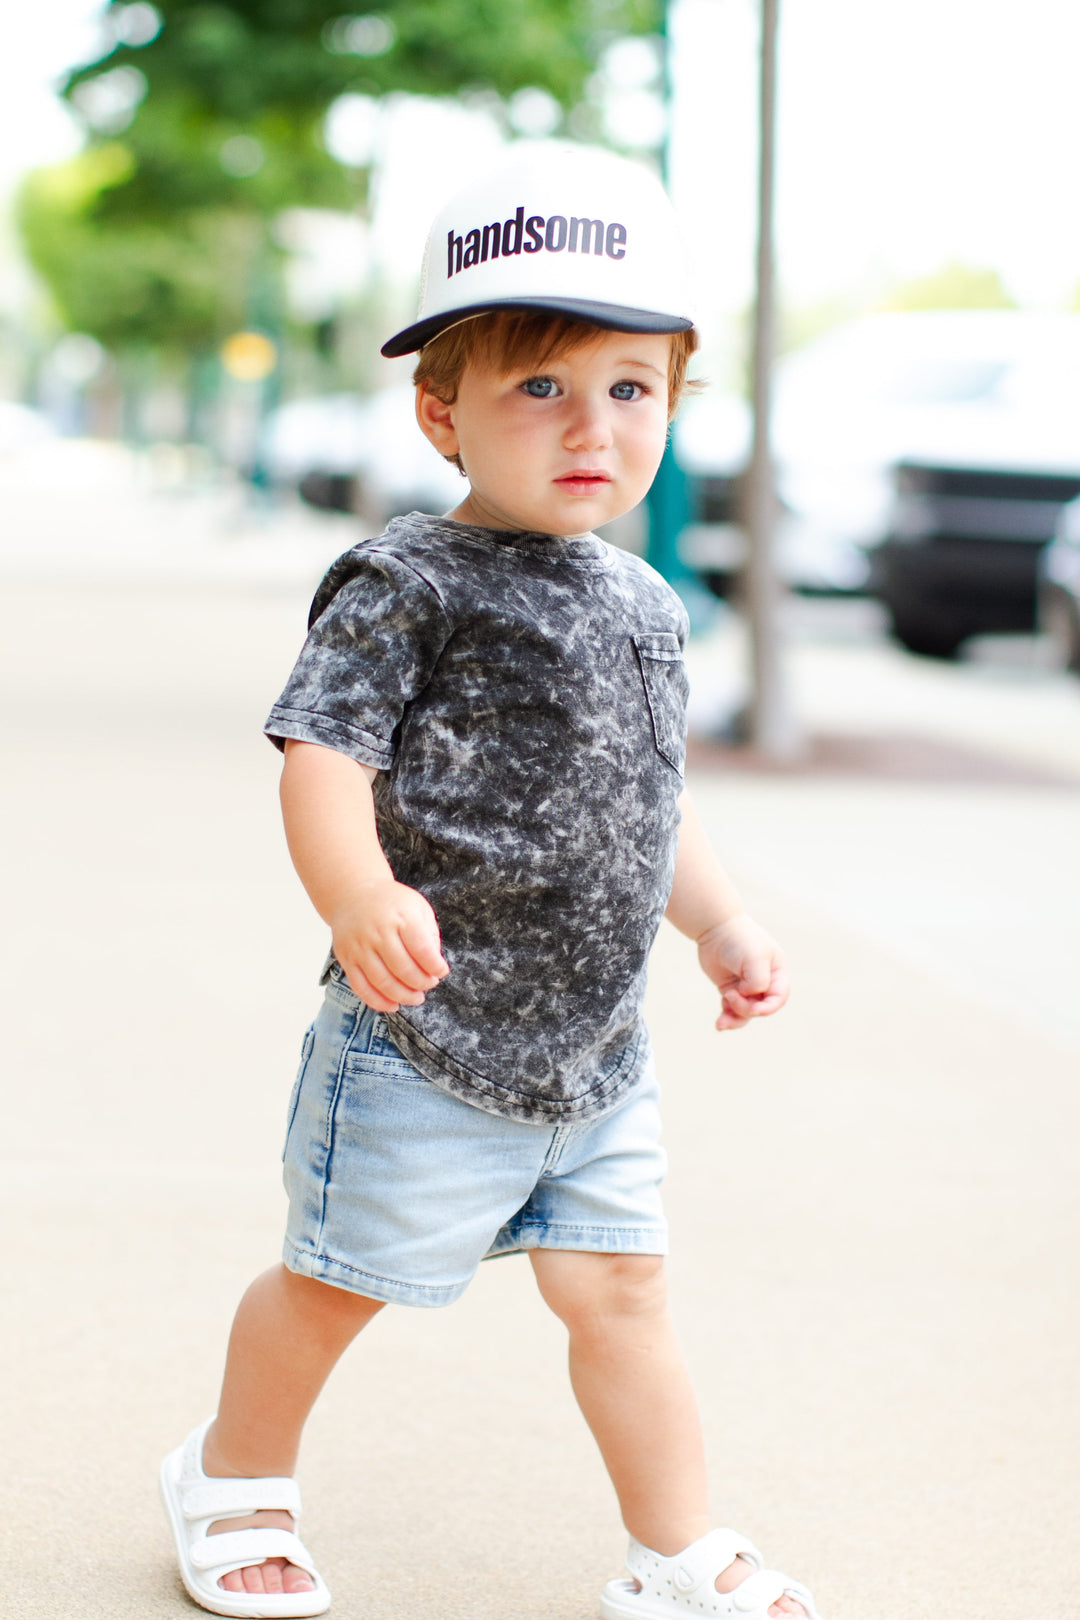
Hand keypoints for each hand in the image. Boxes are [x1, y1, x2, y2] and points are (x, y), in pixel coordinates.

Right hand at [331, 879, 448, 1013]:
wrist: (352, 894)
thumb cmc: (392, 903)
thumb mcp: (418, 907)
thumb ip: (429, 935)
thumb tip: (434, 966)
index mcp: (400, 916)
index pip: (422, 949)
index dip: (435, 966)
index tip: (441, 972)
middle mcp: (377, 931)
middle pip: (403, 968)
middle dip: (422, 983)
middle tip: (430, 984)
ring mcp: (359, 946)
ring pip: (382, 982)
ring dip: (403, 996)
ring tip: (416, 998)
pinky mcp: (346, 958)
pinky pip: (361, 987)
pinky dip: (378, 1001)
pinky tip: (393, 1005)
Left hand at [696, 913, 788, 1031]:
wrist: (714, 927)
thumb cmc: (738, 940)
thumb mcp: (754, 959)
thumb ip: (759, 981)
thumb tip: (750, 996)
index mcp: (776, 972)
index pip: (779, 998)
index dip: (767, 1008)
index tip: (753, 1008)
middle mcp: (764, 980)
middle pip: (761, 1007)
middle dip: (746, 1009)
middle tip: (730, 996)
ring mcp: (746, 985)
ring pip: (746, 1012)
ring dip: (735, 1019)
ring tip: (722, 1022)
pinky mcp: (731, 988)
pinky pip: (732, 1008)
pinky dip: (727, 1016)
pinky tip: (719, 1024)